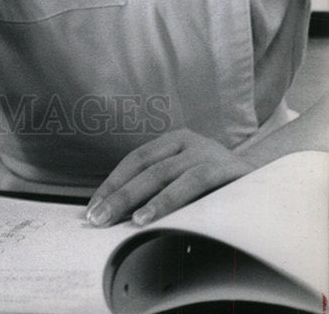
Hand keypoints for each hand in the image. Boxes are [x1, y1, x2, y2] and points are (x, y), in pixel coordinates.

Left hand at [85, 129, 254, 226]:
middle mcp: (189, 141)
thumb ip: (161, 188)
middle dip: (117, 194)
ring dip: (137, 199)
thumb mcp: (188, 181)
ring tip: (120, 221)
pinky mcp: (224, 167)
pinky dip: (167, 201)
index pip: (135, 159)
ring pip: (163, 174)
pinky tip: (148, 217)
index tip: (92, 207)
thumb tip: (120, 213)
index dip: (112, 182)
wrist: (270, 182)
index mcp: (175, 140)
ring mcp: (207, 151)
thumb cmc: (221, 187)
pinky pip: (191, 183)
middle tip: (96, 218)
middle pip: (144, 167)